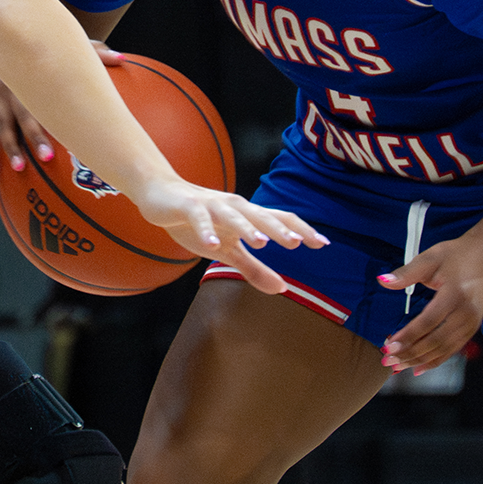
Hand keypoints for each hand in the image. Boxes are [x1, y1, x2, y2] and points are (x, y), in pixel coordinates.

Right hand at [0, 40, 122, 173]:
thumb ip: (93, 52)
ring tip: (18, 167)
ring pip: (0, 127)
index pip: (42, 100)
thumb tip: (121, 57)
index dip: (53, 118)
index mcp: (30, 75)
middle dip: (33, 138)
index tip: (63, 134)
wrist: (1, 32)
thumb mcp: (64, 44)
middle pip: (22, 116)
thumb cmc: (37, 44)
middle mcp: (10, 87)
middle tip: (44, 158)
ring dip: (8, 148)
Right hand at [129, 176, 326, 294]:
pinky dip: (206, 230)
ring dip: (248, 228)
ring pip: (233, 215)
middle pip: (261, 215)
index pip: (280, 219)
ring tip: (261, 243)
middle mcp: (235, 206)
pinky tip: (211, 244)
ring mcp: (212, 205)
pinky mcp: (188, 207)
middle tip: (297, 243)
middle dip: (279, 230)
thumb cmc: (198, 222)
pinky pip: (199, 218)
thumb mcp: (227, 250)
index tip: (323, 244)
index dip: (301, 229)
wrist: (159, 195)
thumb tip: (283, 289)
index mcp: (247, 216)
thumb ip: (254, 268)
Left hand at [376, 232, 482, 372]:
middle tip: (388, 360)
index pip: (428, 322)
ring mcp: (472, 323)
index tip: (389, 346)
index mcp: (455, 295)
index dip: (408, 336)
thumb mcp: (431, 258)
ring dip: (420, 360)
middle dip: (410, 353)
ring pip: (444, 350)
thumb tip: (383, 281)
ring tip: (398, 367)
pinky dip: (436, 360)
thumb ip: (407, 273)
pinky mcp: (473, 328)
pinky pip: (453, 349)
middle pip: (436, 341)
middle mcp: (466, 314)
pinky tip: (419, 367)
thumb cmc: (458, 254)